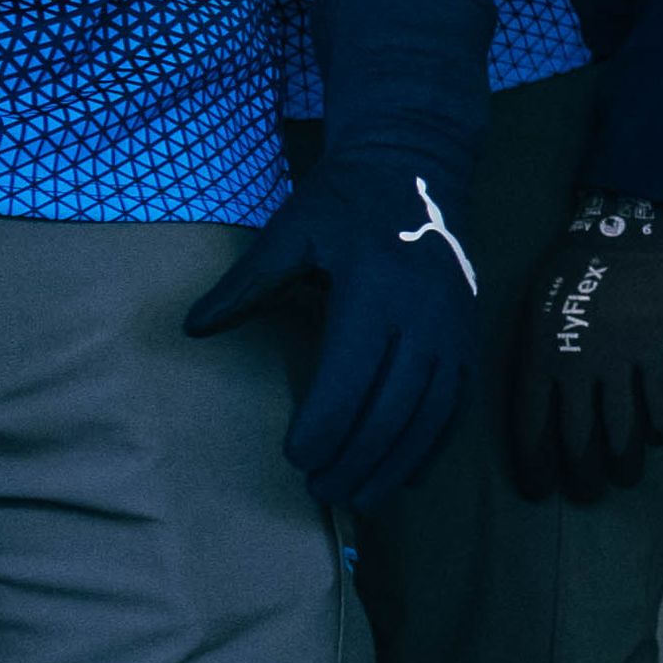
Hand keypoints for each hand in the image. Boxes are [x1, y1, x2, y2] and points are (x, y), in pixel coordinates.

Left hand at [185, 0, 488, 515]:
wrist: (419, 165)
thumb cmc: (347, 199)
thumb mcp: (291, 231)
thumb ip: (246, 284)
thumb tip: (193, 328)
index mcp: (376, 291)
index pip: (351, 377)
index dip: (325, 425)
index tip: (295, 457)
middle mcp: (424, 317)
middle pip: (392, 409)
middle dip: (356, 458)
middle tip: (321, 489)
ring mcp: (454, 331)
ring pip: (429, 417)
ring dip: (395, 464)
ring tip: (360, 497)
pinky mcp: (469, 339)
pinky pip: (456, 406)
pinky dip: (431, 447)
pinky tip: (405, 474)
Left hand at [506, 190, 662, 504]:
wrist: (622, 231)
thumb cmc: (571, 267)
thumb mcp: (538, 308)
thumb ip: (544, 354)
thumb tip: (543, 394)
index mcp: (539, 356)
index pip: (531, 424)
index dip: (535, 463)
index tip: (539, 491)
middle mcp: (576, 366)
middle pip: (577, 436)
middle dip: (581, 473)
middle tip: (585, 495)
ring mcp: (618, 360)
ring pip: (620, 426)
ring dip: (623, 459)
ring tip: (624, 479)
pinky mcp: (653, 349)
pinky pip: (658, 396)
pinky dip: (660, 420)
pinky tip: (660, 436)